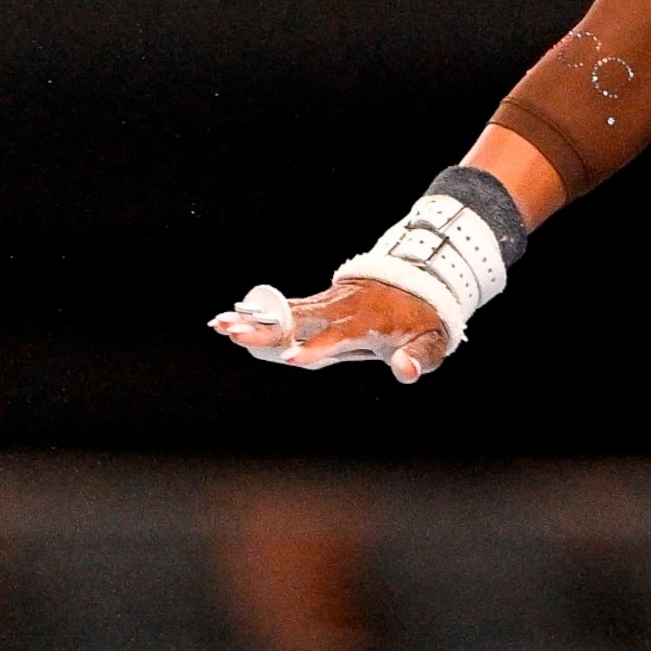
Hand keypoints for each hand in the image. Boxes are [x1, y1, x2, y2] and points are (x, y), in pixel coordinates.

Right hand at [210, 279, 451, 382]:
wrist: (417, 280)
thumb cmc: (422, 320)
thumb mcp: (432, 341)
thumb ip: (419, 359)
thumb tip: (404, 370)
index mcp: (368, 322)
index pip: (339, 336)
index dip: (319, 348)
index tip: (294, 359)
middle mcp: (341, 310)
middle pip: (300, 321)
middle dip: (268, 330)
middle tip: (235, 335)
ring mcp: (326, 304)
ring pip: (285, 313)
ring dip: (252, 319)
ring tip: (218, 324)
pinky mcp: (316, 304)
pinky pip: (283, 309)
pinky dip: (256, 314)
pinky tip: (225, 319)